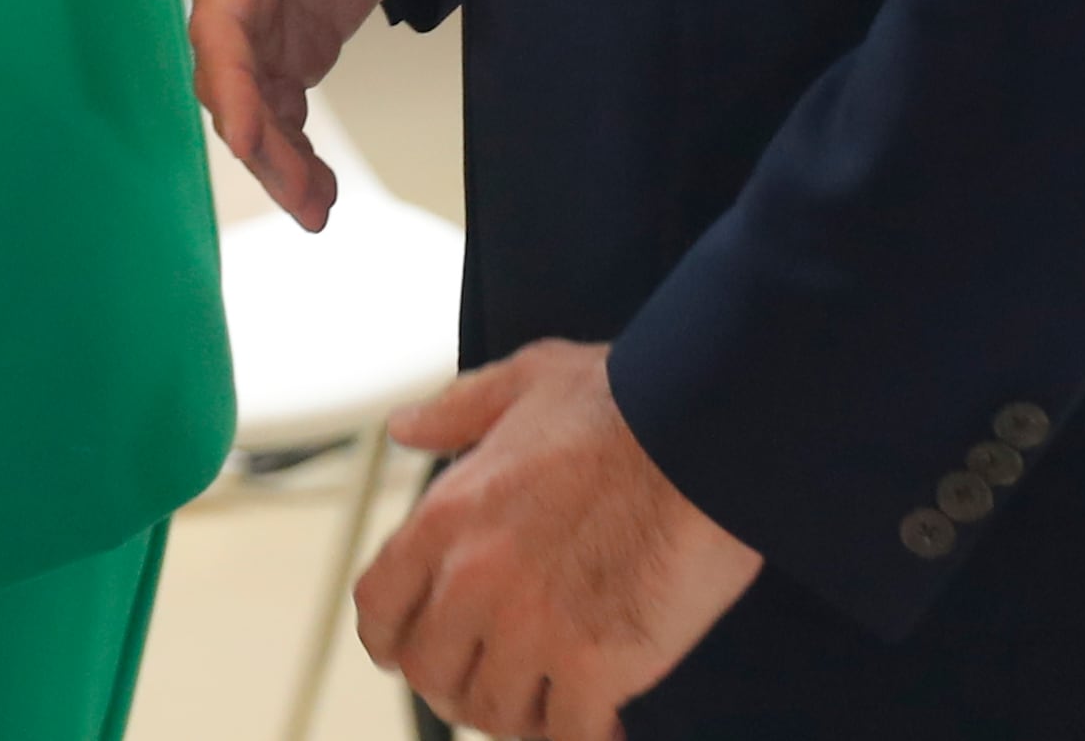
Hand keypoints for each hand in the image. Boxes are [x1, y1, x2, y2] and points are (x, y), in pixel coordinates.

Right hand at [190, 0, 435, 230]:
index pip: (219, 19)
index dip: (229, 80)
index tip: (245, 135)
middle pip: (229, 73)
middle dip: (258, 138)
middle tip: (305, 199)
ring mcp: (263, 11)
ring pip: (251, 98)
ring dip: (277, 155)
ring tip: (317, 210)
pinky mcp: (292, 32)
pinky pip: (281, 100)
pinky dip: (295, 145)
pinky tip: (321, 190)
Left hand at [358, 340, 760, 738]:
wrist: (704, 433)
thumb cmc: (626, 401)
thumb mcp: (525, 380)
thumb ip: (458, 409)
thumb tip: (404, 427)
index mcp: (446, 515)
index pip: (380, 608)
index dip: (394, 639)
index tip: (416, 650)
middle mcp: (473, 578)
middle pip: (430, 673)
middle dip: (460, 685)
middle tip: (502, 682)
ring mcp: (532, 625)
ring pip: (495, 713)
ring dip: (522, 715)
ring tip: (555, 702)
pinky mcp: (597, 663)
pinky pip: (570, 734)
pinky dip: (588, 736)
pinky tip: (612, 725)